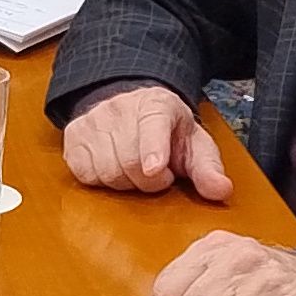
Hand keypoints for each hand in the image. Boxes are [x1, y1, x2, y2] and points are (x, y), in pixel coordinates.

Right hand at [63, 85, 231, 200]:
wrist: (129, 105)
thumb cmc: (166, 131)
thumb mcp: (193, 144)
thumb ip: (208, 168)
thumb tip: (222, 190)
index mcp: (156, 104)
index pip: (152, 125)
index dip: (153, 149)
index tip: (155, 169)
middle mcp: (120, 108)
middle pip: (128, 161)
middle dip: (148, 181)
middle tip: (159, 174)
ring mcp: (92, 121)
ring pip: (106, 171)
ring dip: (125, 183)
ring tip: (136, 170)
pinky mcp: (73, 138)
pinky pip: (85, 174)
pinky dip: (102, 181)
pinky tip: (114, 169)